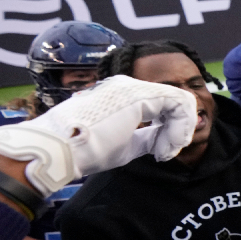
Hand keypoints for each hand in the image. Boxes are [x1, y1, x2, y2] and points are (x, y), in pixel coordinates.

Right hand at [0, 75, 196, 196]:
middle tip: (166, 153)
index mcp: (121, 96)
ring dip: (180, 130)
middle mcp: (128, 86)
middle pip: (172, 101)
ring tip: (166, 152)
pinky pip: (179, 102)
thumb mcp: (123, 144)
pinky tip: (168, 146)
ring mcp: (133, 87)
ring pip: (179, 100)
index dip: (170, 129)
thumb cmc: (83, 151)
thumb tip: (162, 138)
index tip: (162, 153)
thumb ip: (145, 137)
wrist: (59, 150)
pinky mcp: (140, 94)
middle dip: (178, 129)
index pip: (161, 105)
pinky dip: (180, 127)